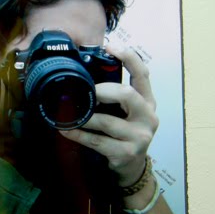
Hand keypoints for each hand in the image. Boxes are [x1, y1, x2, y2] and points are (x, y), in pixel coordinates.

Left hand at [58, 44, 158, 185]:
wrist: (132, 167)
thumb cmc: (125, 132)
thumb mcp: (127, 112)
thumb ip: (115, 95)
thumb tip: (85, 74)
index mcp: (148, 101)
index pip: (143, 74)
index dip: (129, 57)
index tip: (111, 46)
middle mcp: (148, 117)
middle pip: (127, 94)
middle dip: (103, 90)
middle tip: (87, 91)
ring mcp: (139, 136)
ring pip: (108, 121)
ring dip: (85, 117)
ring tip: (67, 113)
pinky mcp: (126, 153)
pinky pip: (97, 141)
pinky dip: (79, 134)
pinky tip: (66, 130)